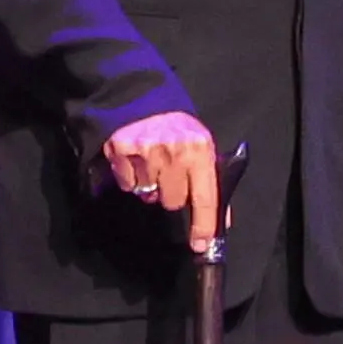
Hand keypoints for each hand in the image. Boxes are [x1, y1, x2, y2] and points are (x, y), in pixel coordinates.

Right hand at [103, 110, 219, 252]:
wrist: (145, 100)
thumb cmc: (180, 129)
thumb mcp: (203, 149)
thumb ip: (212, 184)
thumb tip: (221, 222)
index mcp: (200, 151)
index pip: (205, 197)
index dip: (203, 224)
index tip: (200, 243)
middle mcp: (174, 152)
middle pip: (172, 201)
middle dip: (172, 196)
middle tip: (171, 177)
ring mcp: (146, 150)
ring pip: (148, 195)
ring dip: (151, 187)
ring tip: (154, 166)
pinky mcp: (121, 149)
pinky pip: (128, 184)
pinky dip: (132, 178)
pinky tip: (137, 162)